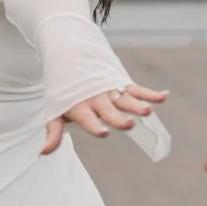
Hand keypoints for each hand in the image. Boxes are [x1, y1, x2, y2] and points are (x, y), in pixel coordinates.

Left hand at [43, 83, 168, 154]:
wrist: (68, 52)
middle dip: (119, 118)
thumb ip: (53, 133)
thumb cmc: (63, 88)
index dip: (94, 125)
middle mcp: (96, 98)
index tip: (103, 132)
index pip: (88, 118)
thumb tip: (43, 153)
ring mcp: (110, 90)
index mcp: (80, 106)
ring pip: (125, 99)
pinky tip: (163, 96)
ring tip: (148, 110)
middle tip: (129, 124)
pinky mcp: (121, 83)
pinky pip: (137, 89)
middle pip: (109, 110)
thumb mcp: (55, 109)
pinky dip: (151, 93)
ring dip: (137, 105)